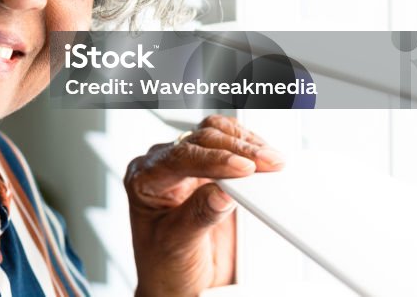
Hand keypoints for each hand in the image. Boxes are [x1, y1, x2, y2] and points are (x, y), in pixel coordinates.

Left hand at [124, 114, 283, 296]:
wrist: (176, 284)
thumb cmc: (164, 265)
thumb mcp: (178, 243)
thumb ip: (198, 215)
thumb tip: (224, 192)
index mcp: (144, 179)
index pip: (179, 157)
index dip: (214, 160)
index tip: (243, 168)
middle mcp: (163, 166)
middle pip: (199, 140)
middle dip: (236, 149)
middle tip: (268, 162)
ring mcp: (187, 167)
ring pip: (214, 135)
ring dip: (245, 143)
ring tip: (271, 159)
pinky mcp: (211, 172)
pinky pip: (228, 148)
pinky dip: (247, 148)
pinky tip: (263, 157)